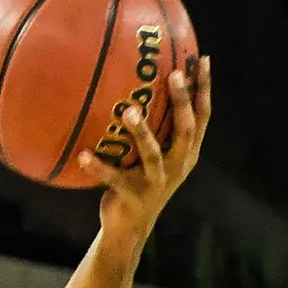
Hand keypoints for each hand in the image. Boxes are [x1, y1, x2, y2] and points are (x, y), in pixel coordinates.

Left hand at [77, 55, 211, 242]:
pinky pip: (113, 178)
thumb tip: (139, 87)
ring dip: (141, 133)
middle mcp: (177, 166)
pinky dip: (98, 167)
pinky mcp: (132, 196)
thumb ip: (155, 127)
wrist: (130, 227)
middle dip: (182, 102)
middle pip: (185, 130)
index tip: (205, 60)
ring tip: (129, 112)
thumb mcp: (154, 154)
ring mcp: (156, 182)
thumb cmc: (140, 180)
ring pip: (153, 154)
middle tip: (174, 75)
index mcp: (187, 153)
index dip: (204, 89)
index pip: (202, 116)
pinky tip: (83, 155)